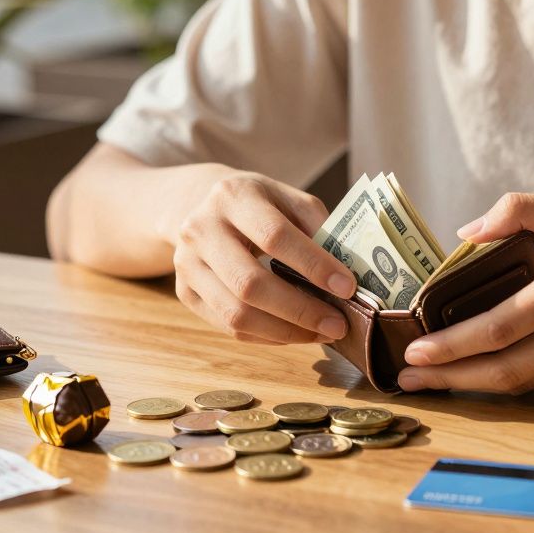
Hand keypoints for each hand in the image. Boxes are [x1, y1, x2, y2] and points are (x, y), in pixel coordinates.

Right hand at [173, 171, 356, 344]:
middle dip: (300, 310)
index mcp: (233, 196)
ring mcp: (187, 263)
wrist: (198, 203)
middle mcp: (201, 229)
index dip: (313, 265)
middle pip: (250, 283)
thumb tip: (349, 270)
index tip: (348, 287)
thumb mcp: (286, 197)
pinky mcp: (184, 292)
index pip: (274, 236)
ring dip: (285, 331)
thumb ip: (316, 226)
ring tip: (321, 332)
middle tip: (338, 324)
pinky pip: (227, 326)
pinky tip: (294, 333)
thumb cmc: (256, 203)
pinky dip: (267, 336)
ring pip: (236, 313)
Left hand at [397, 192, 533, 392]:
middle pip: (510, 369)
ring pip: (528, 380)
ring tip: (432, 380)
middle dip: (453, 379)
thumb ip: (523, 210)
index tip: (415, 351)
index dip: (454, 344)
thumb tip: (467, 230)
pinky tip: (477, 368)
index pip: (504, 325)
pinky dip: (508, 375)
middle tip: (407, 380)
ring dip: (476, 384)